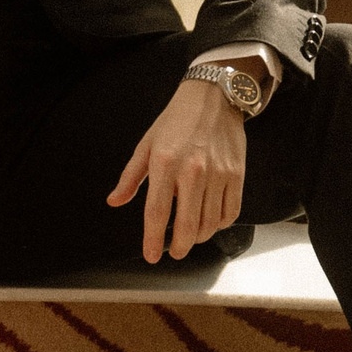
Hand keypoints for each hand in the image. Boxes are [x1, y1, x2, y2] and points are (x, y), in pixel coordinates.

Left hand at [106, 78, 246, 263]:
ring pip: (209, 223)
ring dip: (198, 237)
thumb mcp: (147, 143)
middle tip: (174, 252)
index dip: (152, 239)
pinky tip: (210, 222)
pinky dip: (220, 224)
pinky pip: (230, 212)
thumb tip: (115, 200)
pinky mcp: (236, 175)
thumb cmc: (177, 120)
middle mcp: (192, 171)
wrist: (213, 97)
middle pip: (187, 225)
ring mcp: (218, 174)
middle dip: (179, 247)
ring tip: (190, 236)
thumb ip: (130, 176)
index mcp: (165, 163)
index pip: (157, 212)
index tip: (150, 255)